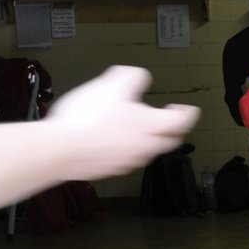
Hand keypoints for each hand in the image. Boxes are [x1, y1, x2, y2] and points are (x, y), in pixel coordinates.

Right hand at [46, 66, 200, 180]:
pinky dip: (126, 149)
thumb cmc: (88, 117)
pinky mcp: (109, 171)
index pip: (183, 121)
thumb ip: (133, 77)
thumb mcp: (113, 84)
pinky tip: (113, 141)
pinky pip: (125, 160)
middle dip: (174, 130)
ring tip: (138, 128)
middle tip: (169, 121)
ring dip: (149, 140)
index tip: (188, 108)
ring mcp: (128, 162)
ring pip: (148, 152)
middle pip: (171, 141)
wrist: (60, 149)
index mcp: (153, 126)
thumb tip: (140, 77)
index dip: (188, 112)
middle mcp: (146, 148)